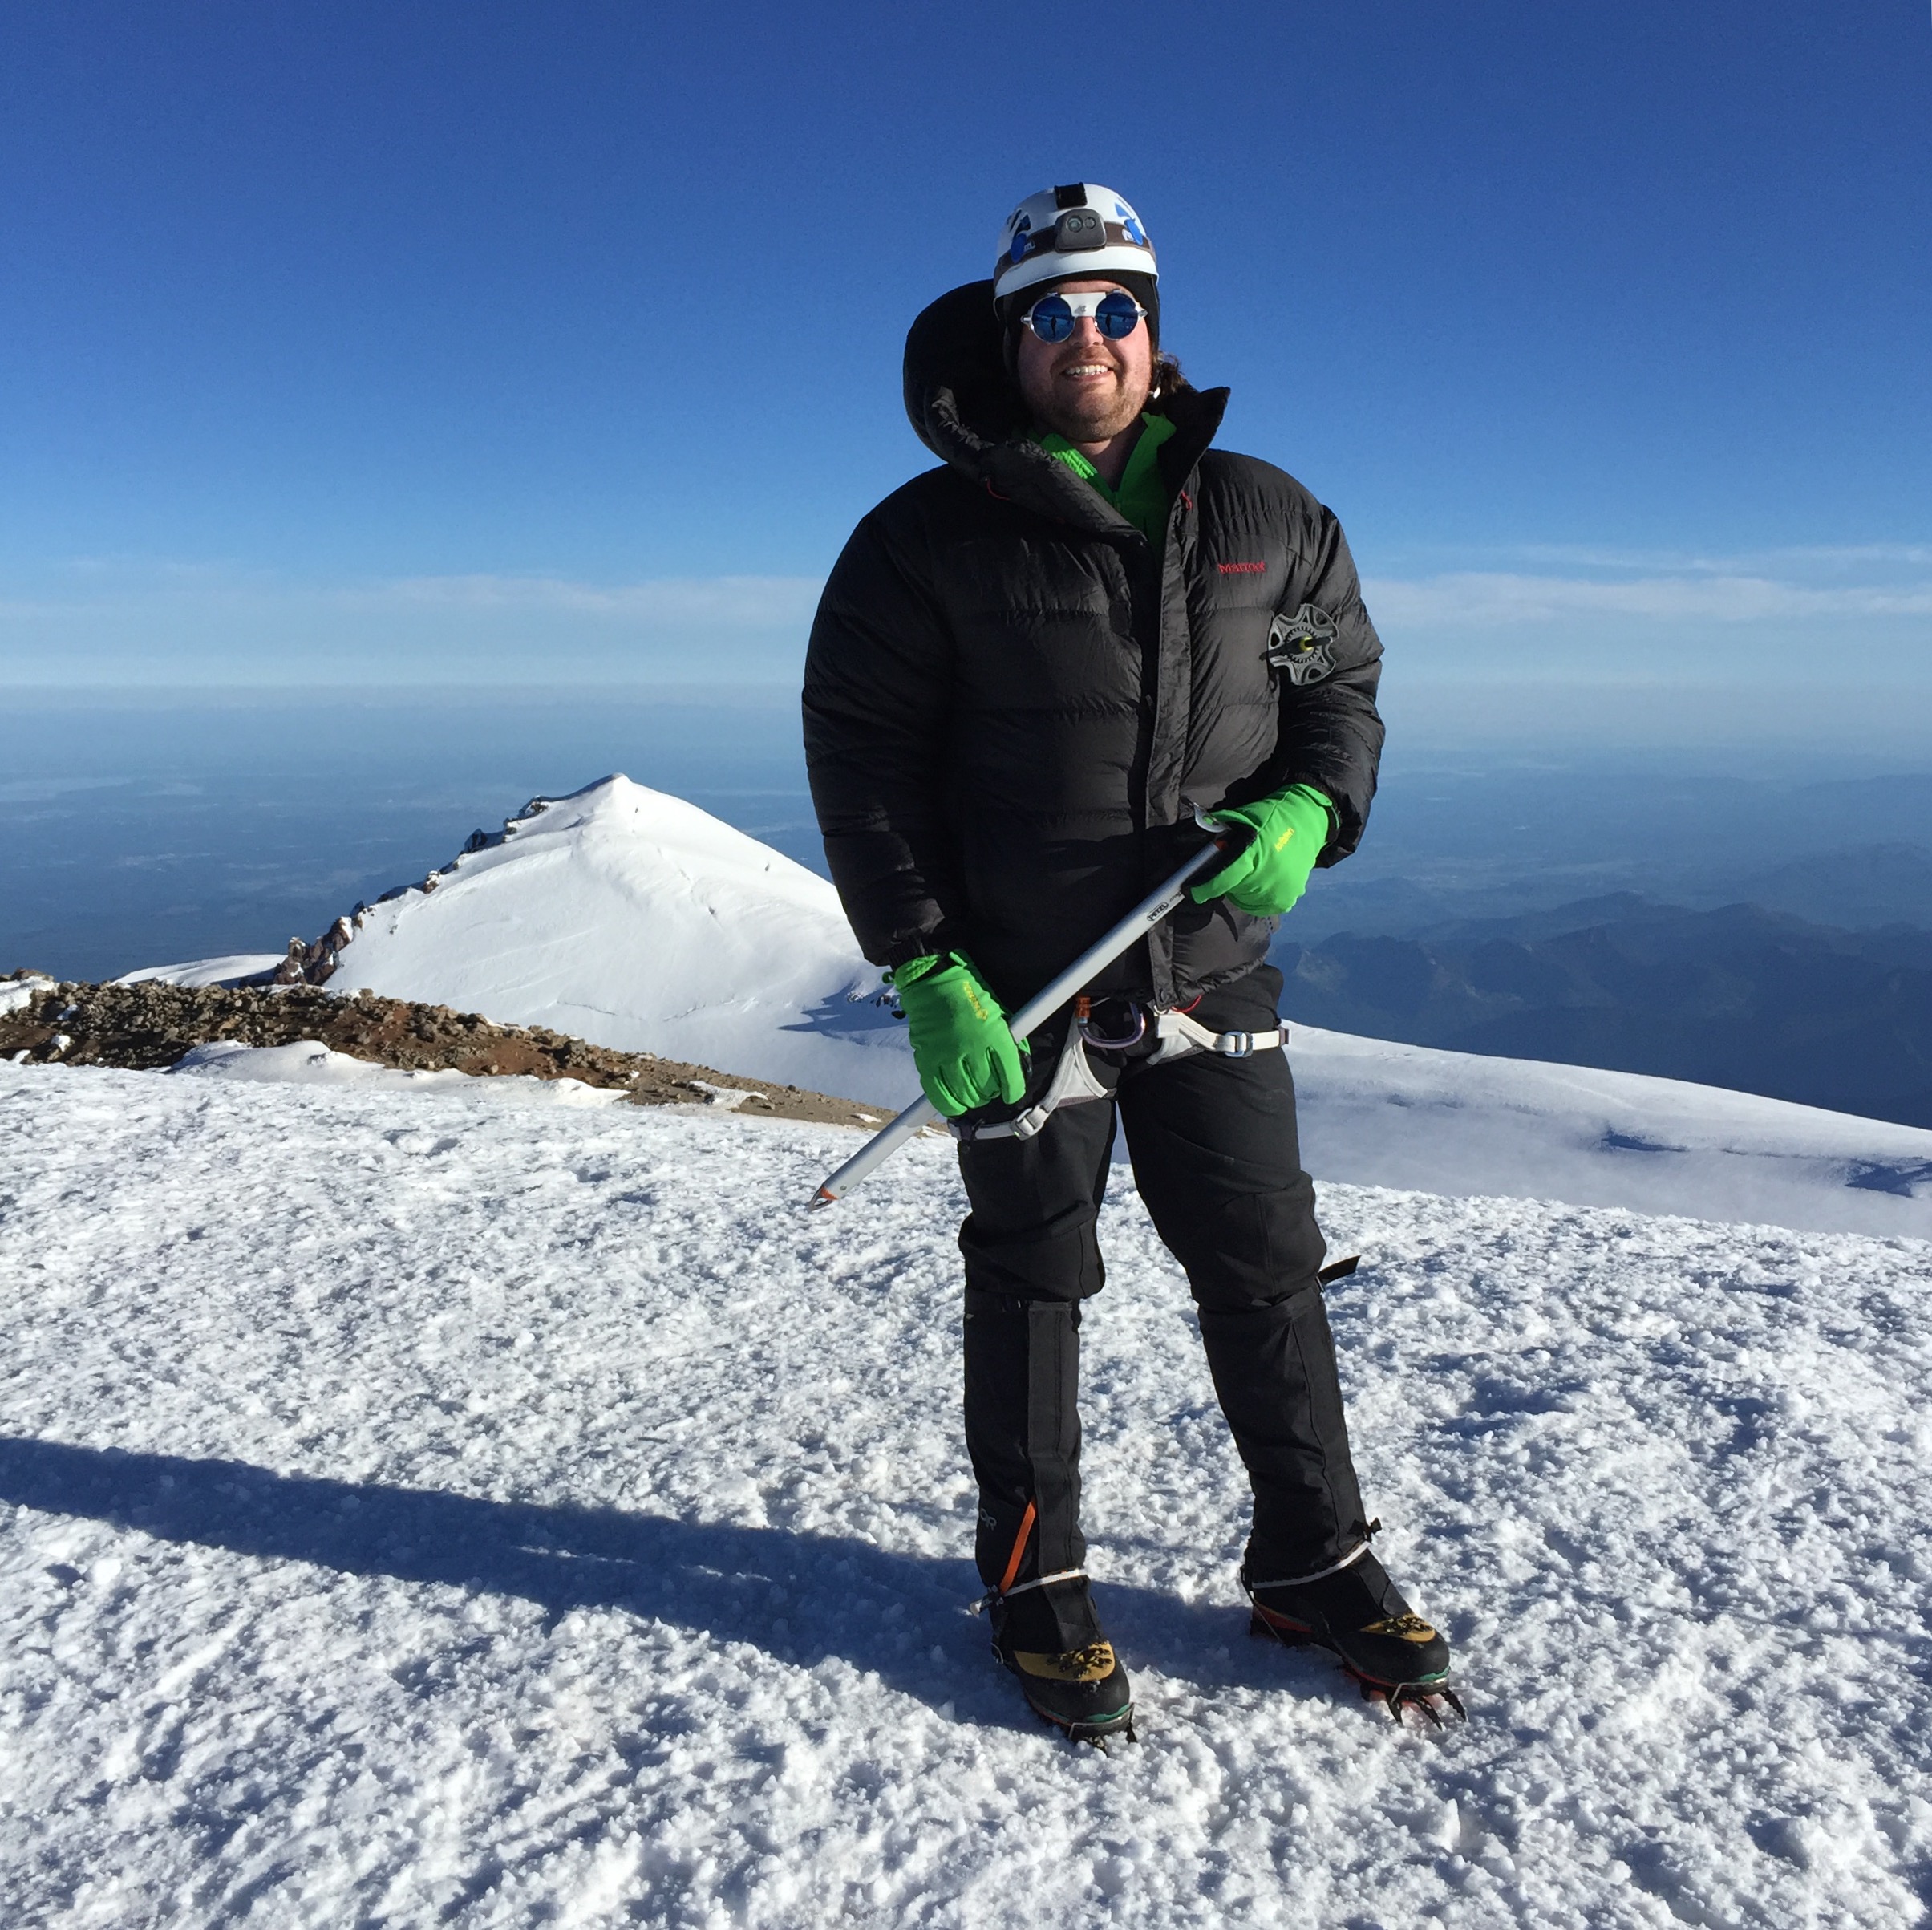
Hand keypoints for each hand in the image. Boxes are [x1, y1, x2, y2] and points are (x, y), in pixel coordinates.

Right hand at [889, 952, 1028, 1116]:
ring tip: (973, 1093)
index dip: (1013, 1090)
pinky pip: (939, 1095)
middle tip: (989, 1088)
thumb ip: (1009, 1040)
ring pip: (965, 1096)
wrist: (933, 981)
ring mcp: (948, 1056)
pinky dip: (949, 1104)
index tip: (1012, 1094)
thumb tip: (1018, 1064)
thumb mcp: (999, 1012)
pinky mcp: (927, 1061)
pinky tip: (955, 1102)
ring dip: (972, 1099)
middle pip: (987, 1089)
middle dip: (991, 1092)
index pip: (1010, 1075)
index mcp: (995, 1034)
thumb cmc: (970, 995)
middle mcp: (973, 1048)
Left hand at [1188, 785, 1332, 916]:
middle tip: (1235, 868)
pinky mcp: (1290, 897)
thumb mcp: (1242, 818)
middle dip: (1227, 883)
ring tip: (1251, 873)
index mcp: (1253, 852)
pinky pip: (1264, 907)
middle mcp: (1267, 875)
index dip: (1205, 888)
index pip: (1223, 879)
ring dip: (1243, 892)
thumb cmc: (1270, 815)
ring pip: (1247, 901)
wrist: (1308, 819)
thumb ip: (1220, 833)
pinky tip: (1263, 882)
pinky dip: (1258, 898)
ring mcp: (1281, 889)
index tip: (1194, 891)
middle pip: (1234, 891)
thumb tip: (1199, 851)